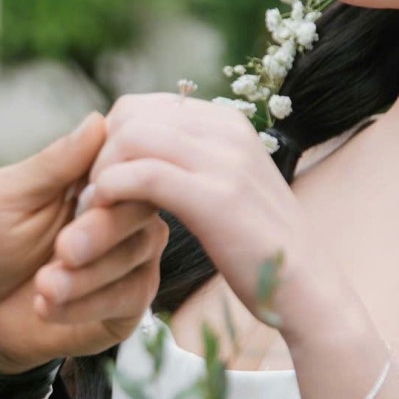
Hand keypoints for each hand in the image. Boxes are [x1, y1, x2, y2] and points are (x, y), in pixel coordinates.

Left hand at [0, 113, 167, 374]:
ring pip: (136, 252)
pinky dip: (86, 304)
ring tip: (42, 285)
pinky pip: (130, 296)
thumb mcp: (7, 196)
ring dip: (85, 275)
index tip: (85, 193)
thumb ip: (53, 164)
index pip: (133, 154)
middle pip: (142, 204)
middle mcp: (123, 210)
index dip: (117, 172)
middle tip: (63, 250)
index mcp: (95, 175)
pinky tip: (47, 306)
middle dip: (102, 231)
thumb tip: (97, 120)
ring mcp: (132, 255)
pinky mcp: (131, 300)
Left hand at [79, 93, 340, 343]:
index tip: (99, 186)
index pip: (140, 107)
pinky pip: (143, 175)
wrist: (309, 290)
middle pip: (129, 116)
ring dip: (100, 175)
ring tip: (95, 214)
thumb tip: (141, 146)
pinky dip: (112, 193)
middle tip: (89, 200)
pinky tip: (106, 219)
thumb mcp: (226, 188)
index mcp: (225, 123)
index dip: (107, 143)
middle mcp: (226, 129)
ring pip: (131, 138)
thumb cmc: (260, 250)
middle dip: (97, 155)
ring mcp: (224, 160)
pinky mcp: (216, 198)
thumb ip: (190, 162)